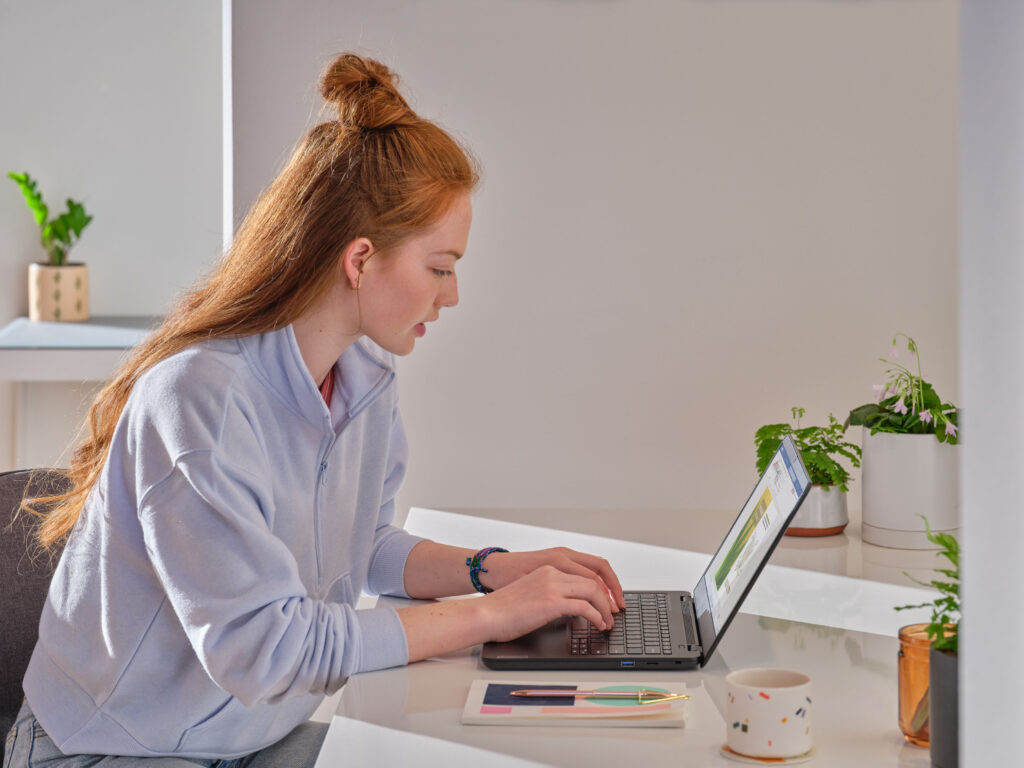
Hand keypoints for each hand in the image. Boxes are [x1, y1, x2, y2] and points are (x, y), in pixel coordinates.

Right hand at [476, 565, 618, 642]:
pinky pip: (585, 606)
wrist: (485, 613)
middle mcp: (553, 572)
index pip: (586, 570)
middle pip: (594, 579)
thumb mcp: (531, 593)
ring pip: (593, 591)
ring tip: (608, 622)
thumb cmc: (503, 609)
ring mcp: (552, 585)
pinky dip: (597, 616)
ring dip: (605, 608)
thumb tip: (570, 608)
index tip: (609, 599)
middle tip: (615, 612)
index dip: (603, 585)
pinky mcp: (551, 602)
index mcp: (548, 568)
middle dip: (609, 596)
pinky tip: (598, 625)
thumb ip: (551, 594)